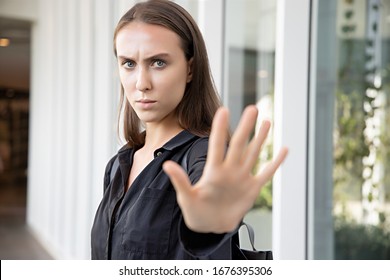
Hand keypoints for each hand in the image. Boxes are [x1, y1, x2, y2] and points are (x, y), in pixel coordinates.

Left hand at [163, 105, 287, 232]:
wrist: (210, 226)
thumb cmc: (196, 212)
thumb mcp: (186, 197)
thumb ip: (180, 181)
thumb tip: (166, 165)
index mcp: (213, 171)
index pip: (217, 145)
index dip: (220, 129)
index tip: (223, 110)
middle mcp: (229, 170)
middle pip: (240, 144)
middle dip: (246, 127)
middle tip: (252, 108)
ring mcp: (242, 178)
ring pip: (253, 154)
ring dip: (260, 139)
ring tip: (266, 121)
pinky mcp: (252, 189)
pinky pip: (266, 174)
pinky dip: (275, 163)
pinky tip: (283, 150)